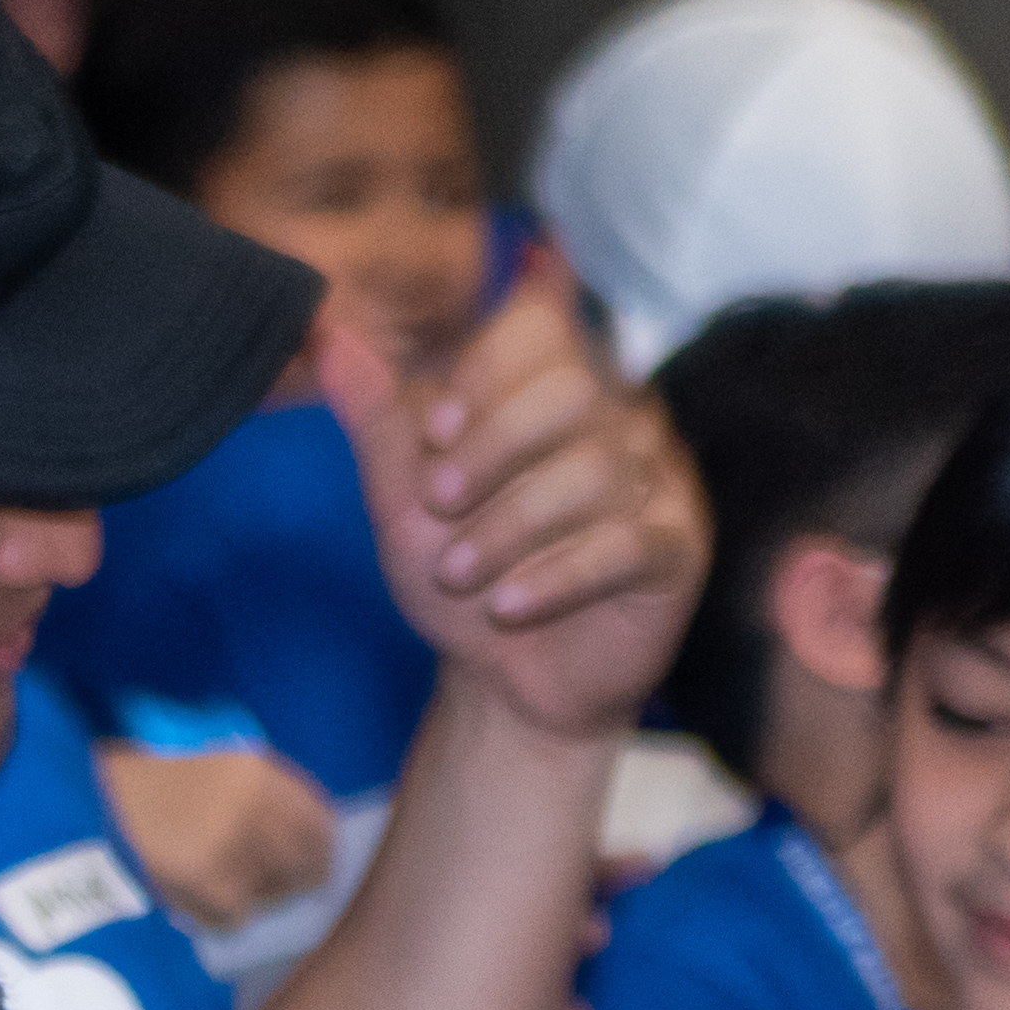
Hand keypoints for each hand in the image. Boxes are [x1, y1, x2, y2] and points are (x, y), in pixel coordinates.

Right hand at [96, 739, 341, 927]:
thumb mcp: (221, 772)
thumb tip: (312, 849)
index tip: (311, 867)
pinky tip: (192, 898)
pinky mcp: (203, 881)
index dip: (321, 854)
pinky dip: (215, 917)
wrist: (92, 803)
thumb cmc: (157, 788)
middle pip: (304, 867)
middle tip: (267, 890)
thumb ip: (267, 801)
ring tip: (217, 886)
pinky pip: (232, 918)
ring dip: (248, 900)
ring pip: (269, 897)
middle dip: (289, 884)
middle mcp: (252, 807)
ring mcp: (230, 846)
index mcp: (259, 774)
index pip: (321, 826)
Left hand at [328, 250, 705, 746]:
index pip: (541, 330)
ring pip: (595, 471)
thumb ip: (377, 420)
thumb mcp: (404, 501)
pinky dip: (556, 577)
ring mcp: (657, 481)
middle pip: (573, 390)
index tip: (435, 433)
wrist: (504, 680)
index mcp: (554, 388)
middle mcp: (618, 419)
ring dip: (509, 527)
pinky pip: (628, 543)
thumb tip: (332, 336)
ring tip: (458, 576)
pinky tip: (507, 606)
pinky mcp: (677, 549)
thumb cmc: (463, 574)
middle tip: (438, 508)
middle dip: (492, 449)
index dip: (484, 371)